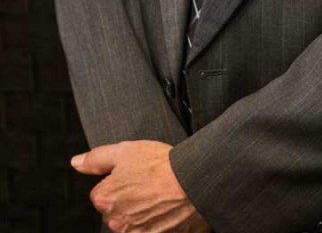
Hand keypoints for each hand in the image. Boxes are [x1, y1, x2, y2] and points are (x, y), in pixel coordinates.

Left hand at [70, 140, 211, 231]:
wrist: (191, 182)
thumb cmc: (160, 165)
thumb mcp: (124, 150)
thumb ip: (96, 158)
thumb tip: (76, 162)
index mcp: (105, 198)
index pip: (102, 192)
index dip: (117, 180)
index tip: (133, 174)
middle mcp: (115, 221)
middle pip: (115, 209)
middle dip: (127, 199)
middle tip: (147, 184)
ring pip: (130, 221)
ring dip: (139, 212)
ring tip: (157, 196)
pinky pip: (146, 230)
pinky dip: (153, 223)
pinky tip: (164, 209)